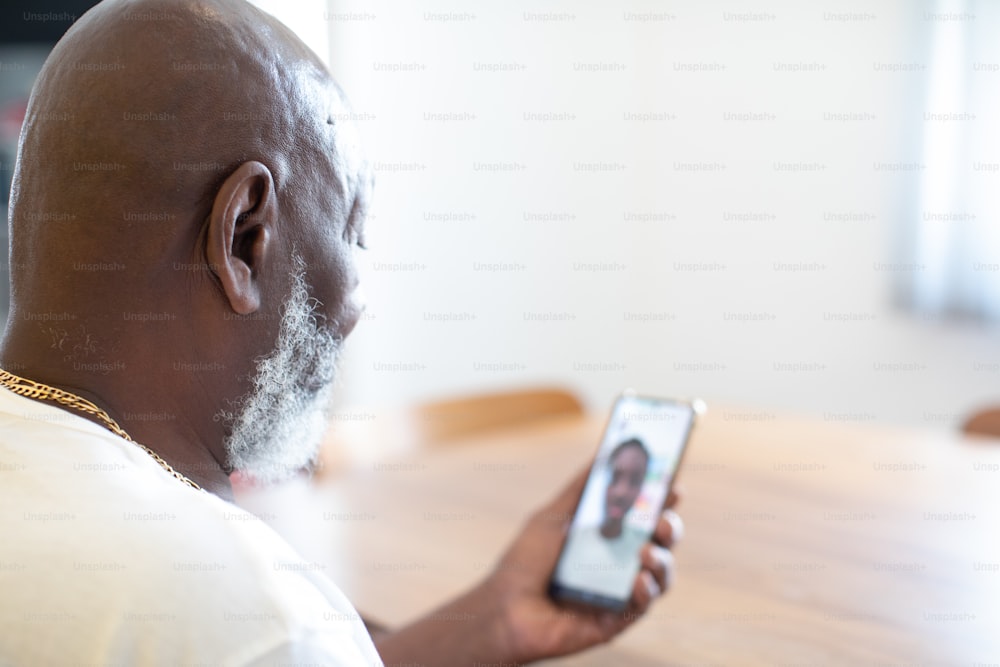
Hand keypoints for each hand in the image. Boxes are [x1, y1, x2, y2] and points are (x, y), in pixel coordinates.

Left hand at [484, 466, 683, 662]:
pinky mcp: (616, 620)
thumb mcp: (553, 515)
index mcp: (606, 537)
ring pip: (660, 575)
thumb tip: (604, 452)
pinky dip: (646, 590)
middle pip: (660, 543)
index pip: (644, 516)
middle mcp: (618, 563)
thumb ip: (581, 488)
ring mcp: (619, 592)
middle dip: (669, 528)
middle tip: (662, 520)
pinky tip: (638, 580)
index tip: (672, 486)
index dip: (662, 502)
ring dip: (662, 560)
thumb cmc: (524, 560)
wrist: (504, 606)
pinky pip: (643, 606)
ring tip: (646, 551)